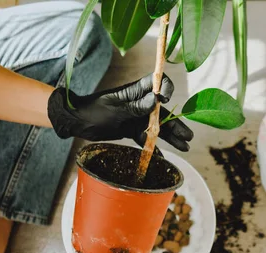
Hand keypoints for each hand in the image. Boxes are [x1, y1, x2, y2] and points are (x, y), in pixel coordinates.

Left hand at [47, 74, 193, 150]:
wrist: (77, 122)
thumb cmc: (94, 111)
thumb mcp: (115, 109)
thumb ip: (136, 106)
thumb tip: (157, 100)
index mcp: (136, 91)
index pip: (158, 82)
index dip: (166, 88)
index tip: (166, 100)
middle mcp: (140, 102)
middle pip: (164, 111)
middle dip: (176, 123)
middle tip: (188, 137)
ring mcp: (137, 116)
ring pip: (158, 126)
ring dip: (171, 136)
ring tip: (185, 146)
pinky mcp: (132, 129)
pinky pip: (147, 138)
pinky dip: (154, 147)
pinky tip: (163, 157)